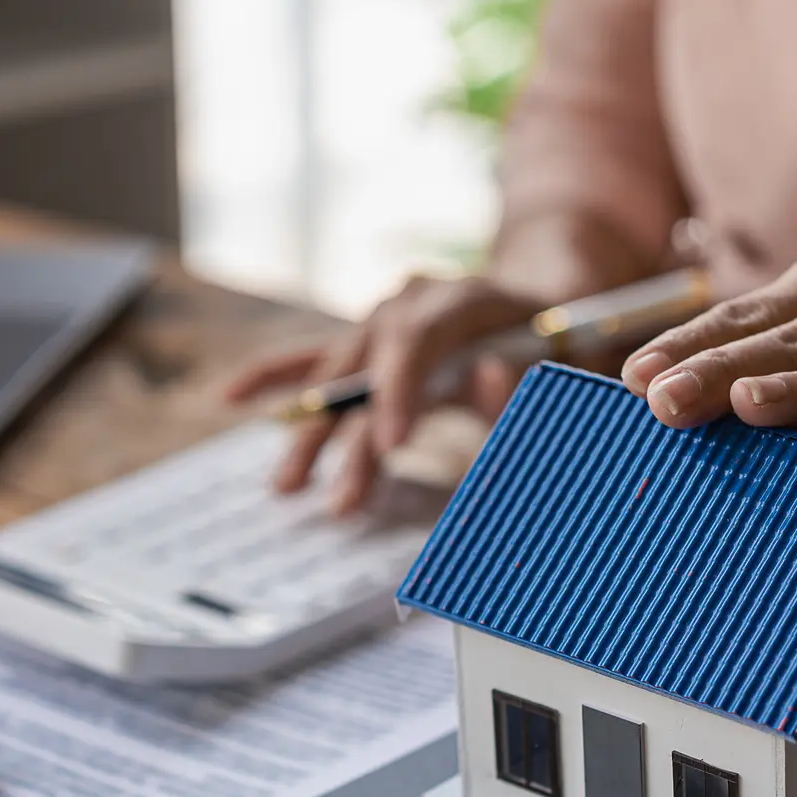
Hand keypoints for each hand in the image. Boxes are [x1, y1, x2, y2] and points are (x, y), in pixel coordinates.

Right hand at [224, 274, 545, 509]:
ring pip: (338, 376)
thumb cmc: (563, 338)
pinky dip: (276, 375)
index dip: (399, 391)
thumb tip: (485, 382)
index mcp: (463, 297)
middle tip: (345, 500)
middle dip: (353, 438)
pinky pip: (316, 356)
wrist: (551, 295)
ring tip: (288, 487)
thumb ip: (527, 376)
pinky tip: (231, 396)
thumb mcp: (564, 358)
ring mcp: (383, 316)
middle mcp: (412, 299)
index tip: (390, 446)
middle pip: (369, 366)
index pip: (418, 340)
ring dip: (314, 433)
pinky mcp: (369, 340)